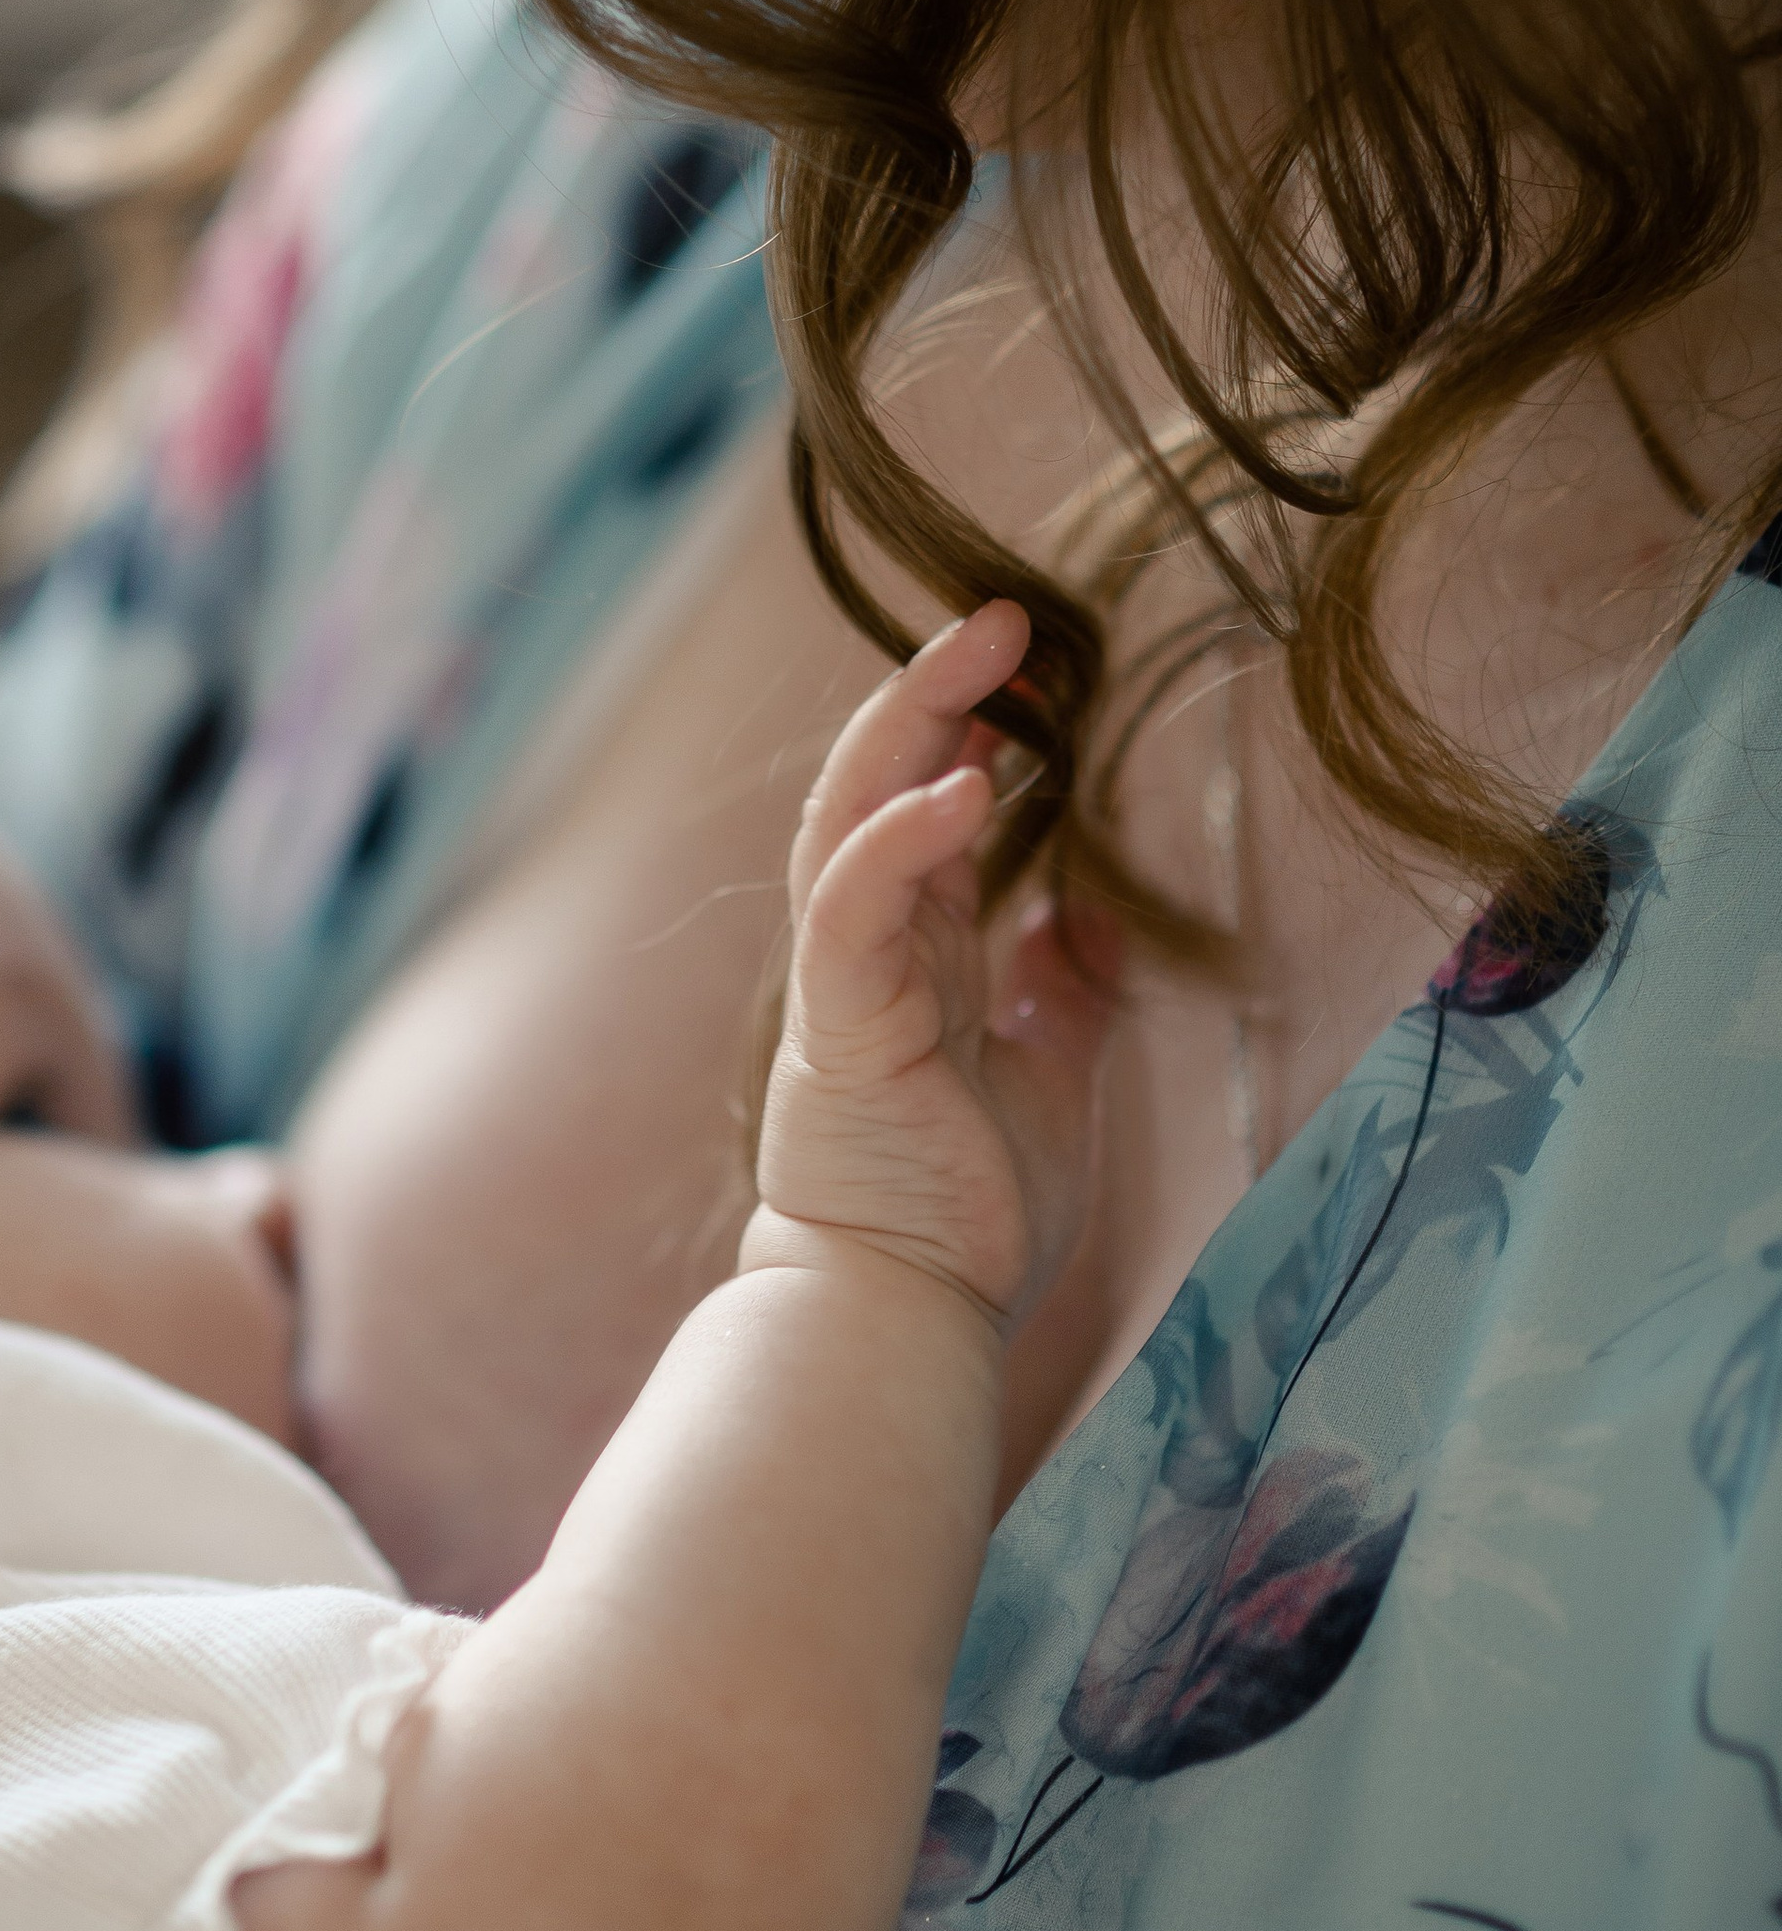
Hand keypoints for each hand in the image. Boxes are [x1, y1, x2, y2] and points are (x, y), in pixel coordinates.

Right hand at [746, 601, 1105, 1323]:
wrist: (903, 1314)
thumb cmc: (966, 1218)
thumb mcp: (1053, 1081)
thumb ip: (1067, 995)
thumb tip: (1091, 915)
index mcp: (908, 964)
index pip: (919, 813)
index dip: (962, 733)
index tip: (1028, 673)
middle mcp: (865, 956)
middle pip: (875, 787)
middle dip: (933, 694)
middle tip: (1002, 615)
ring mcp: (841, 986)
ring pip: (849, 820)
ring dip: (910, 727)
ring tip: (980, 651)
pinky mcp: (839, 1026)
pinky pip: (852, 910)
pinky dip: (898, 841)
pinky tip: (966, 786)